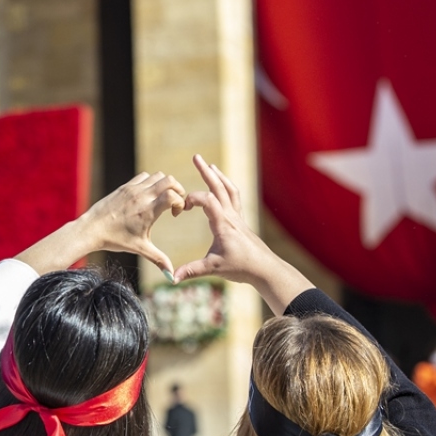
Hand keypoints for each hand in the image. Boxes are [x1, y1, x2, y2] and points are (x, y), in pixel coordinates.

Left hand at [15, 171, 183, 275]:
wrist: (91, 229)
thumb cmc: (116, 240)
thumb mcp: (141, 249)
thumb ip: (159, 260)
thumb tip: (172, 278)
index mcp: (148, 211)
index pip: (172, 195)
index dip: (180, 202)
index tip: (175, 214)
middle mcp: (142, 196)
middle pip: (169, 180)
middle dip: (178, 189)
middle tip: (175, 203)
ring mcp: (133, 189)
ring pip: (158, 175)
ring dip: (165, 184)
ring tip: (162, 199)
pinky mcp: (125, 186)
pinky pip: (144, 176)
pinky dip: (152, 182)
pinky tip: (148, 196)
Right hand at [173, 155, 310, 314]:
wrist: (264, 268)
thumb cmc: (240, 267)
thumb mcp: (213, 269)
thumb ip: (191, 271)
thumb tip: (172, 278)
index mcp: (223, 224)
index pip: (208, 200)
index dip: (193, 198)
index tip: (181, 208)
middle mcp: (231, 216)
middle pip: (219, 187)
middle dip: (206, 172)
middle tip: (196, 156)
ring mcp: (237, 217)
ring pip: (229, 190)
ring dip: (218, 176)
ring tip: (210, 166)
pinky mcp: (240, 221)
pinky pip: (234, 198)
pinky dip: (226, 187)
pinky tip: (222, 185)